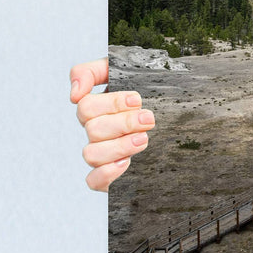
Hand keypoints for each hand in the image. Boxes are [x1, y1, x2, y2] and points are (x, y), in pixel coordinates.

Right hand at [70, 57, 154, 191]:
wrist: (178, 120)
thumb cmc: (149, 92)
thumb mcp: (123, 72)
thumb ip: (92, 72)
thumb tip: (74, 93)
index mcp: (97, 109)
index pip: (86, 107)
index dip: (111, 103)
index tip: (137, 100)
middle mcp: (97, 132)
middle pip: (93, 129)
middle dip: (124, 123)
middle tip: (148, 119)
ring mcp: (102, 154)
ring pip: (91, 154)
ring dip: (119, 146)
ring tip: (143, 139)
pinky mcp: (109, 176)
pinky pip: (93, 181)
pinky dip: (107, 173)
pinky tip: (126, 162)